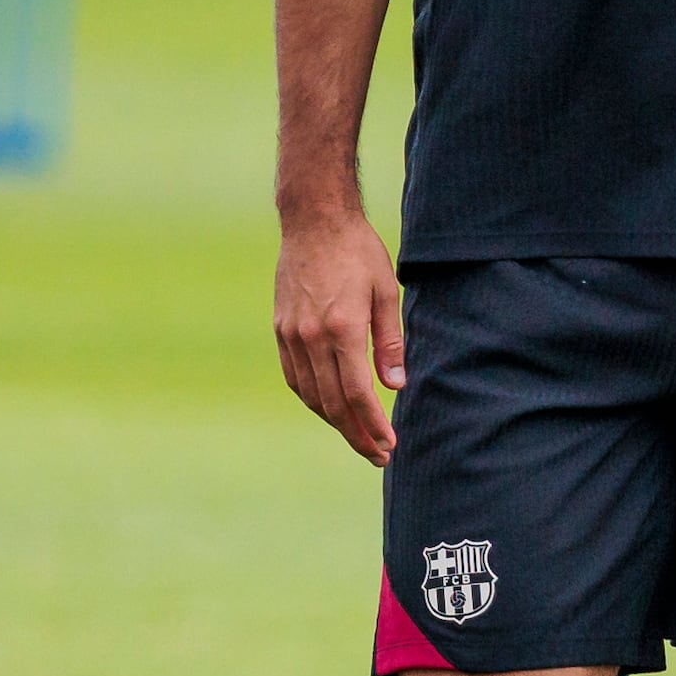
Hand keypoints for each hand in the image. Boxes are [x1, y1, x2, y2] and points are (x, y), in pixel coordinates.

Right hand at [274, 201, 405, 467]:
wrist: (314, 221)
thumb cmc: (359, 252)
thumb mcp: (386, 292)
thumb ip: (390, 343)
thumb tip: (395, 386)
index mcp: (342, 328)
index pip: (357, 394)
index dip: (373, 425)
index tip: (389, 444)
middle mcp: (312, 336)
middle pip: (332, 403)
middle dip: (355, 434)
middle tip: (377, 454)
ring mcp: (291, 334)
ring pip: (310, 395)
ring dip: (333, 422)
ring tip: (357, 437)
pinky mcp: (280, 329)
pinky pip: (294, 377)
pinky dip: (312, 399)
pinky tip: (329, 409)